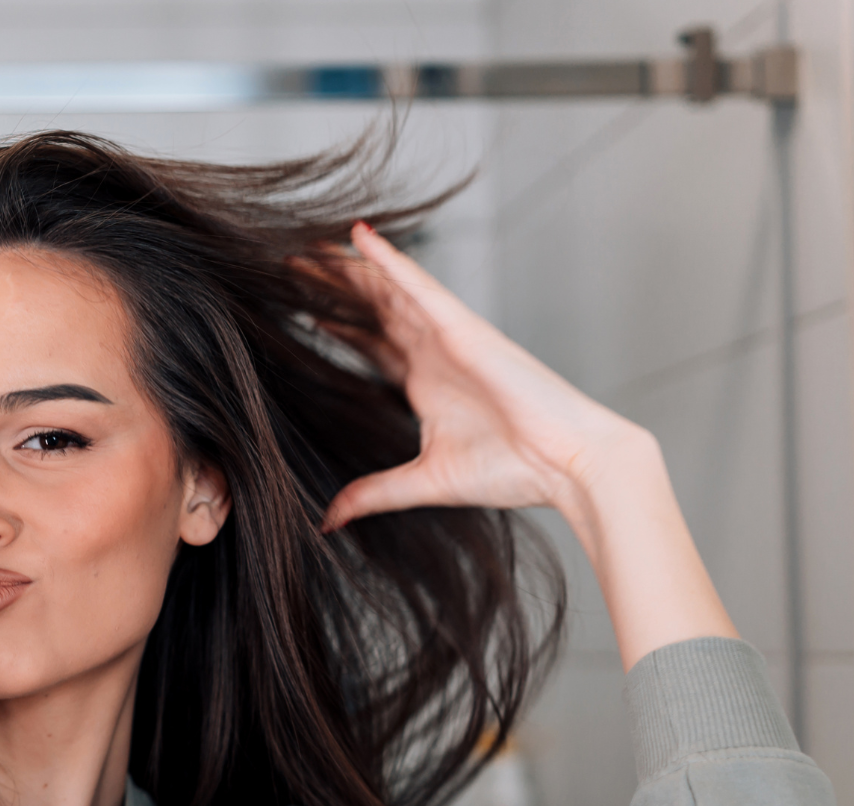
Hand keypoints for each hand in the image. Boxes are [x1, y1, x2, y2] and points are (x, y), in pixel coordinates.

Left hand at [314, 223, 736, 668]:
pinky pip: (417, 286)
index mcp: (426, 383)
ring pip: (385, 290)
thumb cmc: (514, 470)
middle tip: (286, 266)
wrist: (567, 463)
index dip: (336, 324)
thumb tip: (327, 521)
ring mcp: (446, 336)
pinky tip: (356, 236)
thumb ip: (373, 494)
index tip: (298, 311)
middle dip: (331, 288)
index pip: (370, 344)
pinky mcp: (462, 329)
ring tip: (305, 248)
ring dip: (346, 268)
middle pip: (371, 309)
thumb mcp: (422, 483)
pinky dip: (387, 260)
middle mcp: (433, 353)